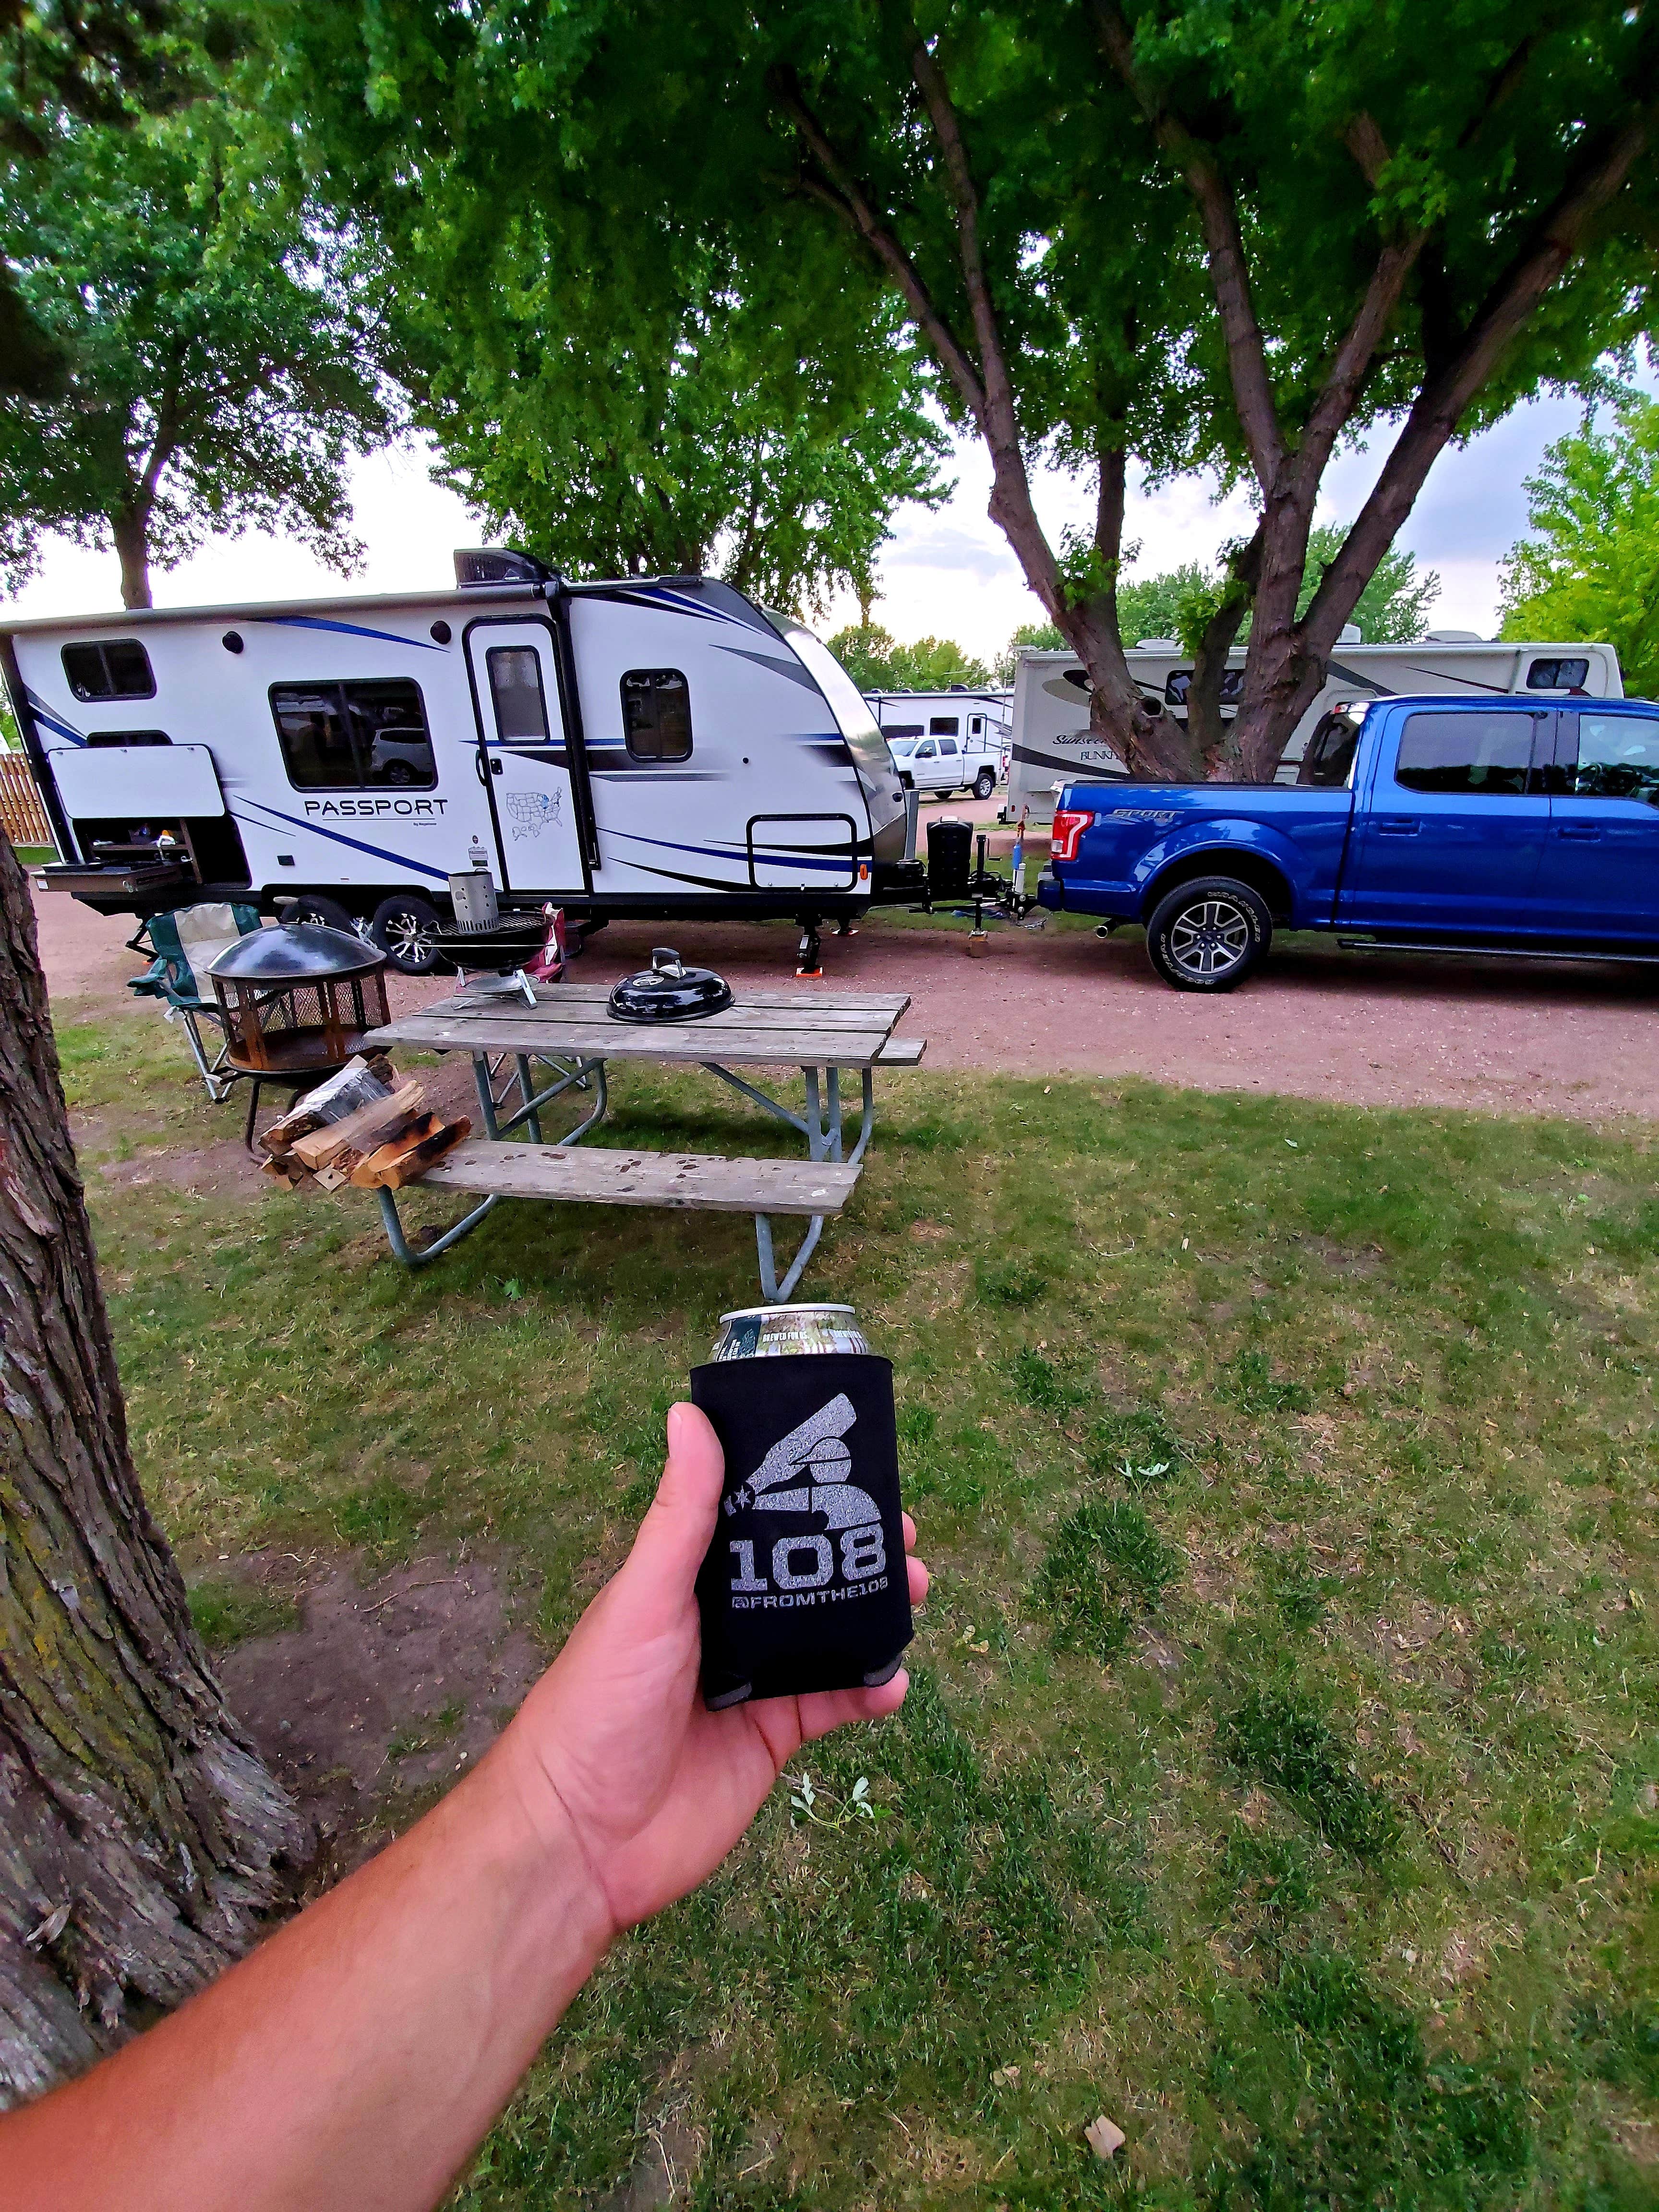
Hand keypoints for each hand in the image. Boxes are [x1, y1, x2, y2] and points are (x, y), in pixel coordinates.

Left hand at [500, 1402, 927, 1935]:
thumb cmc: (598, 1703)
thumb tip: (687, 1413)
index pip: (755, 1516)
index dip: (807, 1490)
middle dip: (856, 1552)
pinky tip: (894, 1682)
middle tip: (906, 1541)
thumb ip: (679, 1514)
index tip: (862, 1469)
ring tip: (915, 1593)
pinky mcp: (772, 1738)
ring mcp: (752, 1680)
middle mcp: (723, 1621)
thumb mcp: (644, 1597)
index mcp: (688, 1578)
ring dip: (875, 1612)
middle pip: (803, 1572)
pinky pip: (835, 1703)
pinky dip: (871, 1690)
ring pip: (828, 1633)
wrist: (583, 1838)